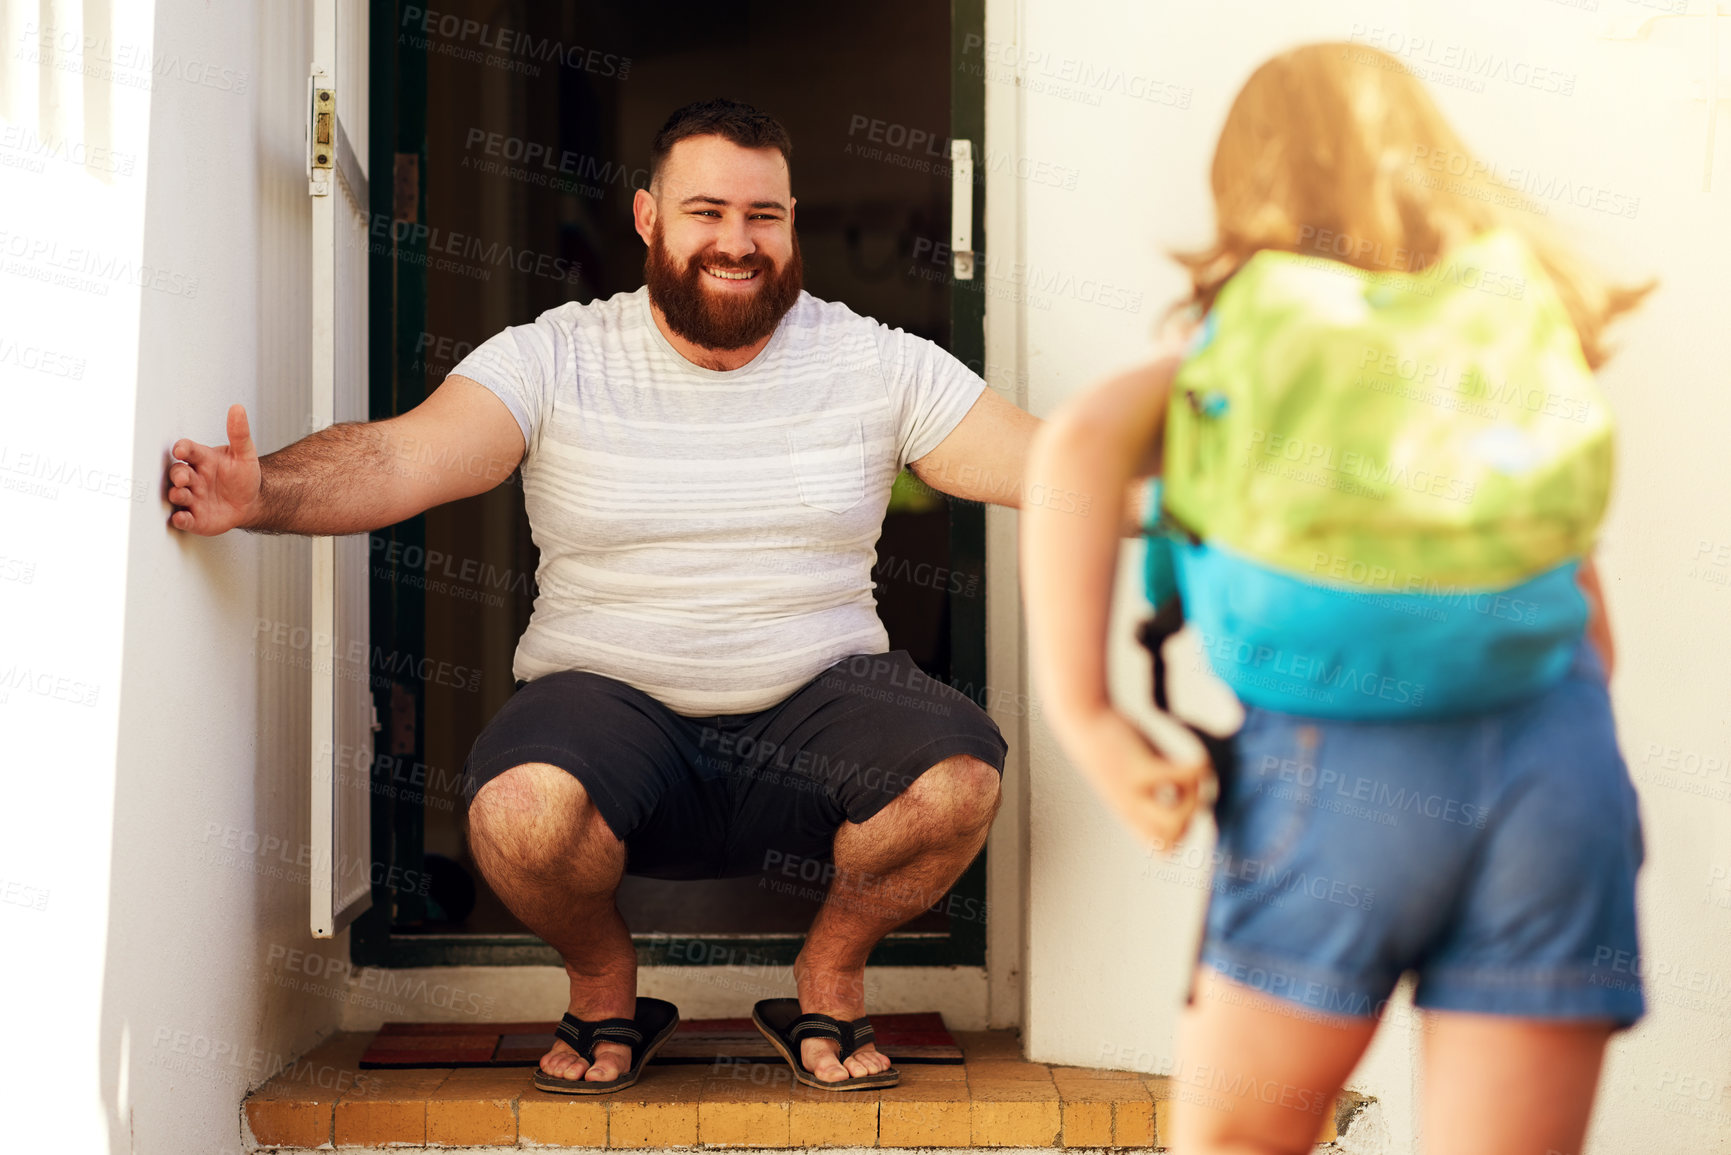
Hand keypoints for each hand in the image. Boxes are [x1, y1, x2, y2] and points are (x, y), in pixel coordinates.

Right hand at [168, 404, 261, 534]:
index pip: (188, 450)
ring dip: (177, 494)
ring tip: (183, 493)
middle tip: (184, 477)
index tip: (180, 449)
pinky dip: (180, 519)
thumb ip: (239, 433)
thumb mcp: (245, 454)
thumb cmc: (243, 476)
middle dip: (178, 474)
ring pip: (177, 495)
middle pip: (178, 472)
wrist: (251, 502)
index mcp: (202, 459)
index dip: (183, 449)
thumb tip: (238, 409)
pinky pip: (183, 519)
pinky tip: (181, 517)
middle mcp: (193, 478)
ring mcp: (192, 497)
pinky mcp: (195, 517)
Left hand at [1059, 707, 1209, 851]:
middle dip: (1191, 821)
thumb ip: (1158, 782)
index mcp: (1130, 812)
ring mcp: (1133, 790)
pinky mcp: (1139, 767)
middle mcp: (1130, 807)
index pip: (1162, 850)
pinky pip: (1181, 778)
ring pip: (1175, 822)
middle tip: (1190, 791)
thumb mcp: (1132, 770)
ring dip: (1195, 801)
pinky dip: (1199, 770)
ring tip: (1192, 777)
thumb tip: (1190, 784)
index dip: (1184, 834)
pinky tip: (1199, 757)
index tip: (1187, 805)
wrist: (1079, 717)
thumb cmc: (1110, 741)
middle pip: (1170, 845)